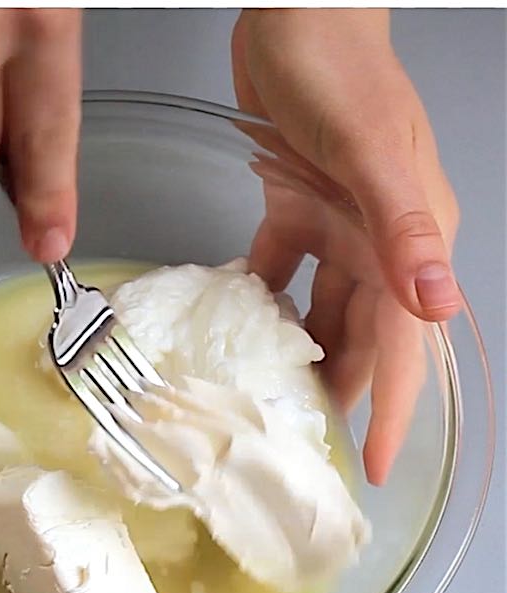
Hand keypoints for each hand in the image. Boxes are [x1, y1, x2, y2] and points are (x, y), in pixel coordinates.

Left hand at [232, 9, 460, 483]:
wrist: (297, 17)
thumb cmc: (337, 73)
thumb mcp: (370, 151)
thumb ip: (400, 226)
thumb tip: (437, 303)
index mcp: (406, 242)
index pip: (406, 344)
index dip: (394, 408)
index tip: (378, 465)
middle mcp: (377, 244)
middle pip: (363, 338)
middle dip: (344, 392)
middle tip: (305, 441)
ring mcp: (336, 228)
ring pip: (321, 311)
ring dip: (300, 354)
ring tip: (267, 397)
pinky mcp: (294, 210)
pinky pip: (279, 270)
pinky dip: (262, 299)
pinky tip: (238, 324)